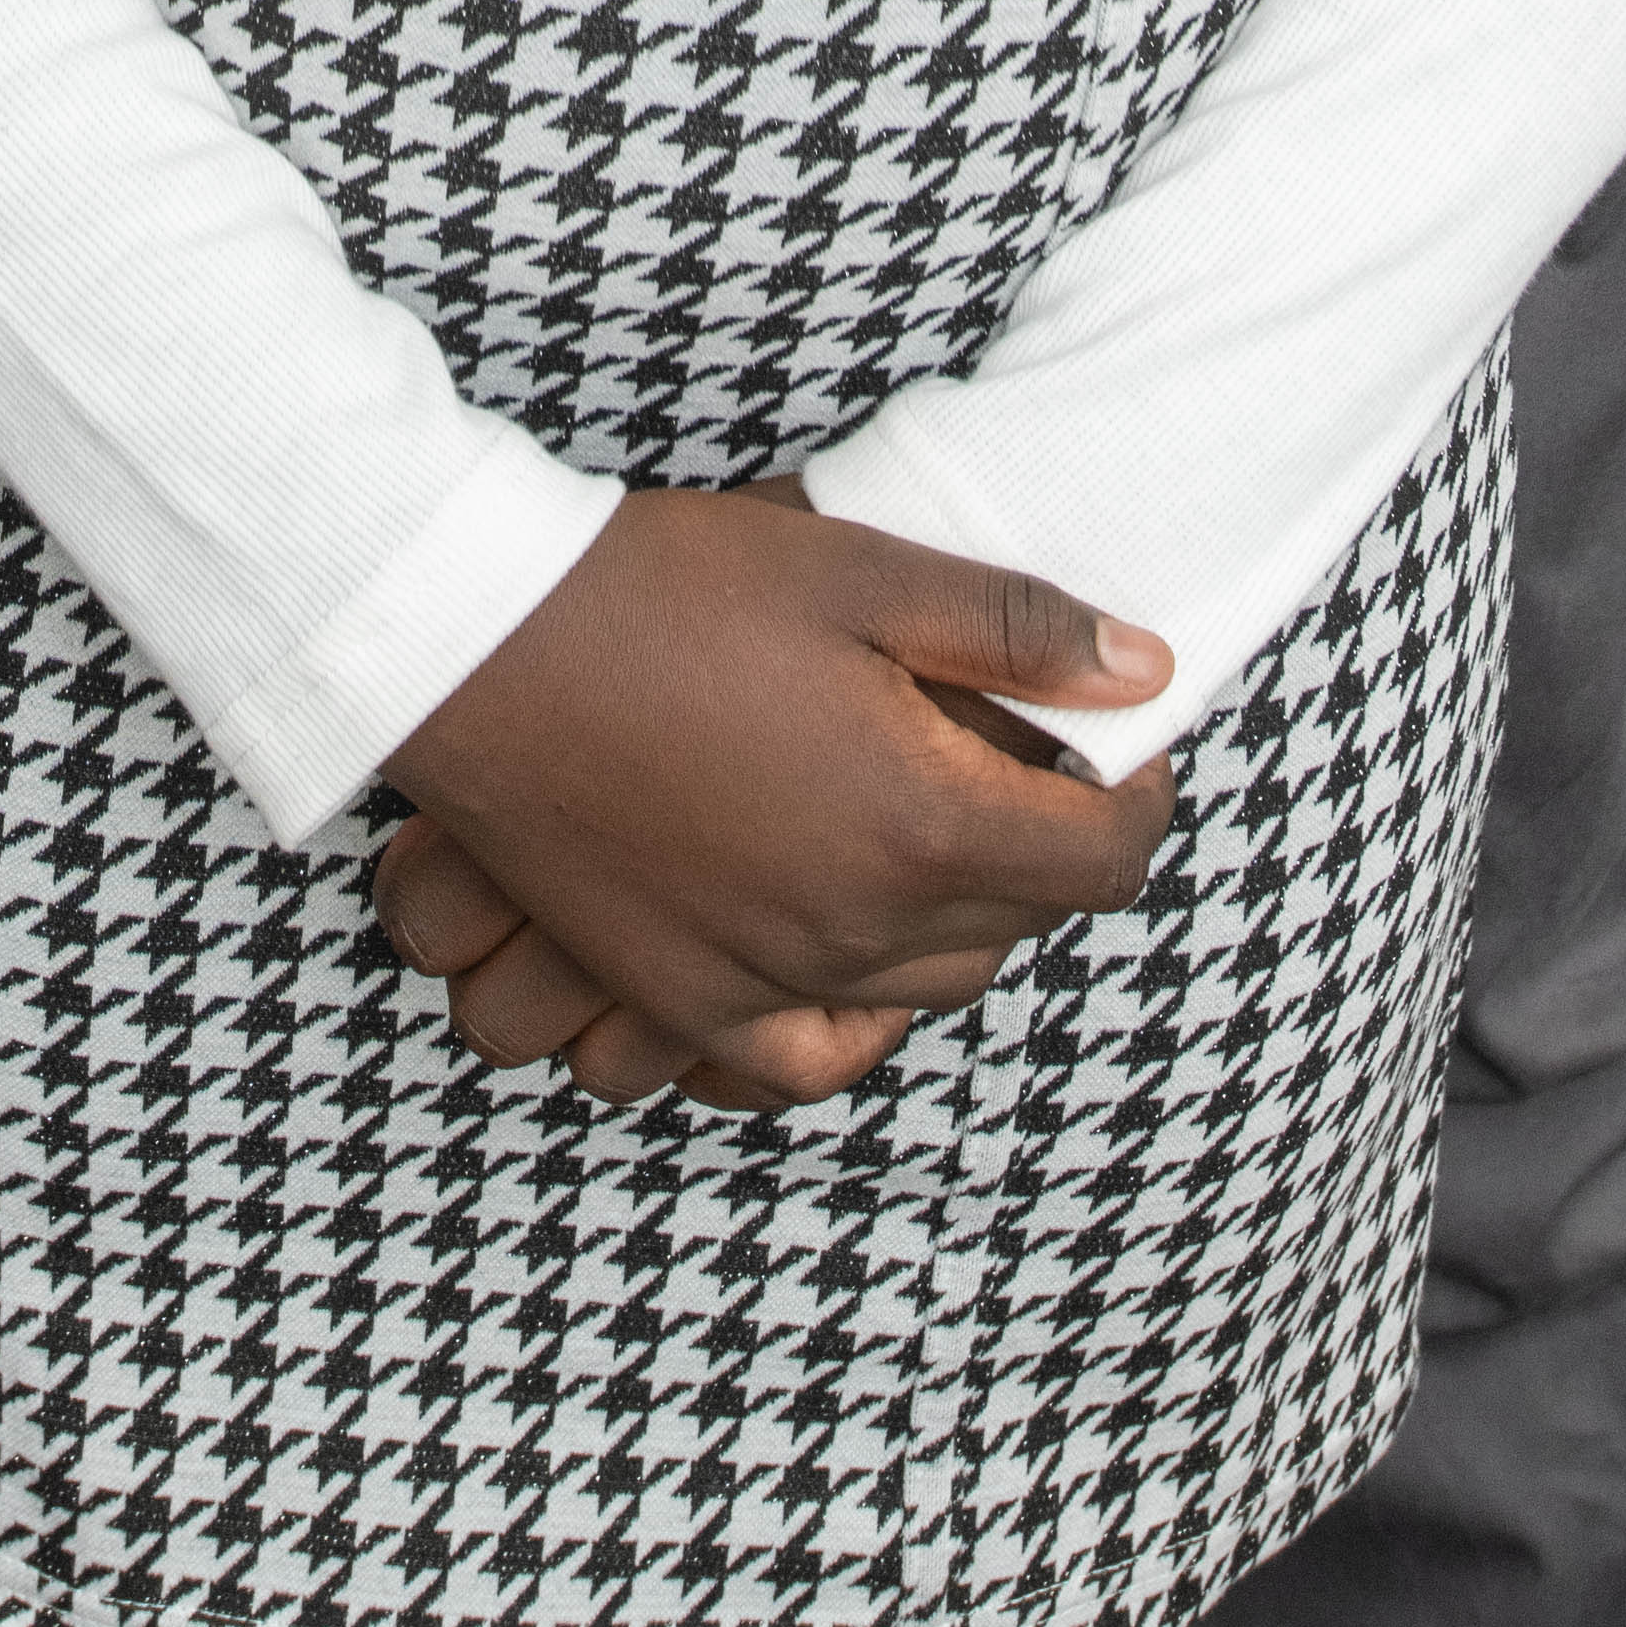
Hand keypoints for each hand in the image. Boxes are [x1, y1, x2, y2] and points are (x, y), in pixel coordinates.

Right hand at [371, 492, 1172, 1112]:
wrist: (481, 645)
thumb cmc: (668, 591)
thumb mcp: (858, 571)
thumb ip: (1015, 629)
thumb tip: (1145, 675)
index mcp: (921, 823)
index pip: (1101, 859)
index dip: (1140, 795)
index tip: (1125, 738)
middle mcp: (856, 928)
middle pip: (1021, 924)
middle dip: (1052, 838)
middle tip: (1028, 748)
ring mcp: (765, 978)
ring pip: (928, 985)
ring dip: (965, 912)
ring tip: (939, 817)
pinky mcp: (683, 996)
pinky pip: (806, 1055)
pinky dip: (853, 1012)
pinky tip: (848, 942)